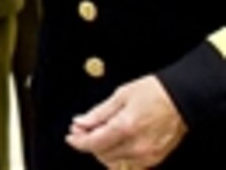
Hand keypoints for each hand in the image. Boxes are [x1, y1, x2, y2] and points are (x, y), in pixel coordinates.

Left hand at [65, 74, 186, 168]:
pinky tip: (114, 145)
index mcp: (126, 127)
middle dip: (88, 144)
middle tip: (81, 131)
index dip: (78, 141)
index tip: (71, 136)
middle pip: (102, 154)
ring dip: (102, 152)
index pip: (94, 143)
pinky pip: (130, 165)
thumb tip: (80, 122)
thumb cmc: (155, 92)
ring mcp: (148, 155)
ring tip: (97, 136)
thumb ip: (99, 113)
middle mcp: (137, 145)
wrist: (183, 98)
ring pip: (115, 163)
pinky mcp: (156, 158)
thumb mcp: (121, 95)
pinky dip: (118, 157)